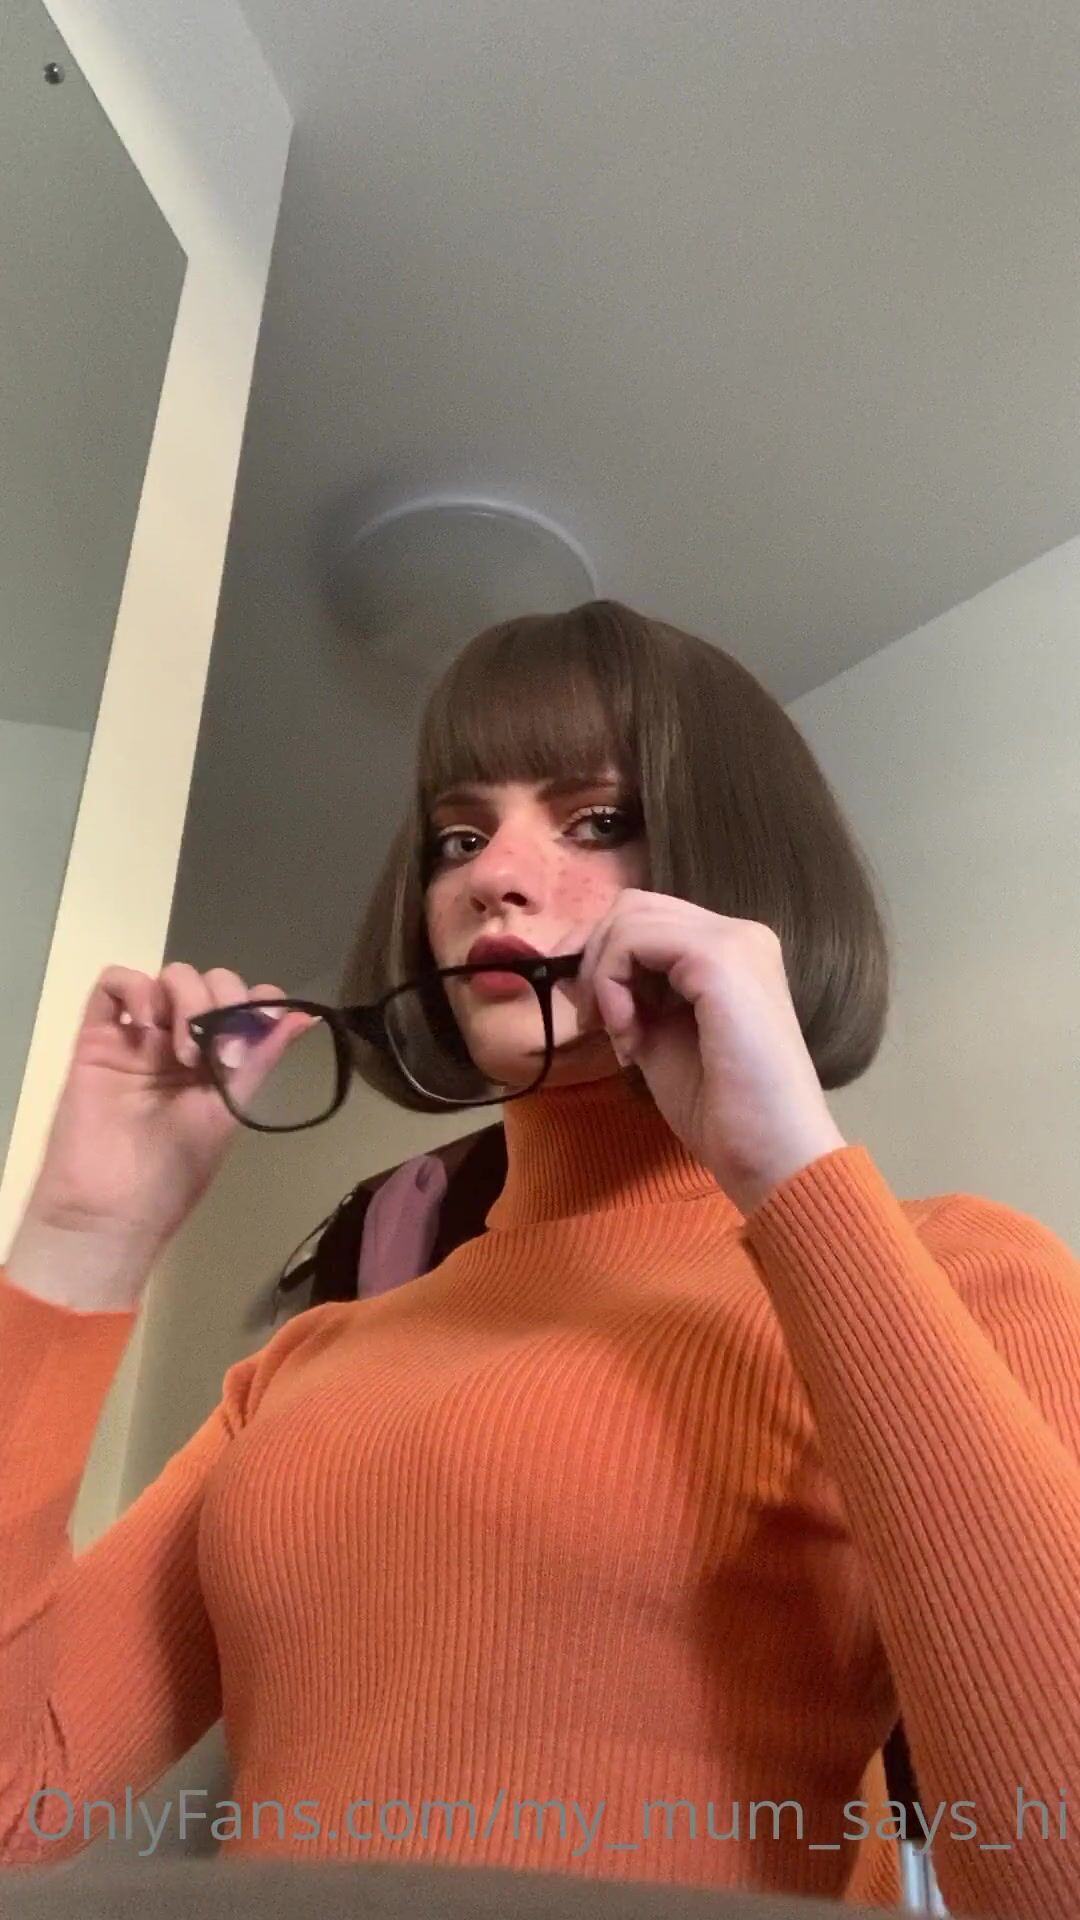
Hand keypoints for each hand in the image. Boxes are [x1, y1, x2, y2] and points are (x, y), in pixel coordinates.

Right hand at [22, 963, 311, 1264]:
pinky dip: (135, 987)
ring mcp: (141, 1037)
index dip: (254, 1002)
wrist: (109, 1209)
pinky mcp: (99, 1036)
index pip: (243, 1004)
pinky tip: (145, 1023)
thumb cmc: (173, 1173)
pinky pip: (114, 982)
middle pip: (210, 983)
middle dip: (222, 1001)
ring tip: (182, 1050)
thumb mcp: (227, 1111)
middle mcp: (181, 1042)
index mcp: (217, 1062)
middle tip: (213, 1054)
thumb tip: (303, 1017)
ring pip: (170, 976)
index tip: (258, 1025)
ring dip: (187, 998)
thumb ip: (258, 1058)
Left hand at [573, 890, 846, 1214]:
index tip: (596, 1019)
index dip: (604, 957)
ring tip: (621, 1038)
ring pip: (631, 916)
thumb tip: (573, 970)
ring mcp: (735, 940)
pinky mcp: (720, 957)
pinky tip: (630, 1037)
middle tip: (598, 1023)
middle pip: (635, 906)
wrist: (772, 1153)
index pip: (647, 919)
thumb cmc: (723, 1111)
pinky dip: (613, 984)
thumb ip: (627, 997)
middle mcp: (739, 933)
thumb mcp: (658, 1037)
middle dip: (596, 958)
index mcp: (732, 952)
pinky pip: (635, 939)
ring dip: (604, 975)